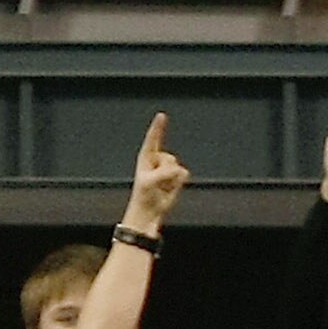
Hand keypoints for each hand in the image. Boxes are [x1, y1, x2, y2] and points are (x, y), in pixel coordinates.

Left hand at [125, 112, 189, 230]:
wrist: (148, 213)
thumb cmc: (143, 196)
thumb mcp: (150, 181)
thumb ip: (165, 172)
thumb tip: (179, 171)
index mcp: (146, 157)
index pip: (153, 138)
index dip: (158, 127)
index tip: (161, 115)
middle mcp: (157, 161)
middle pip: (169, 158)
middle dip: (166, 170)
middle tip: (157, 183)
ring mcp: (167, 169)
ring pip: (177, 166)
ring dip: (171, 179)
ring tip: (162, 187)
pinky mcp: (176, 178)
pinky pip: (183, 174)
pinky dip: (178, 183)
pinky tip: (169, 189)